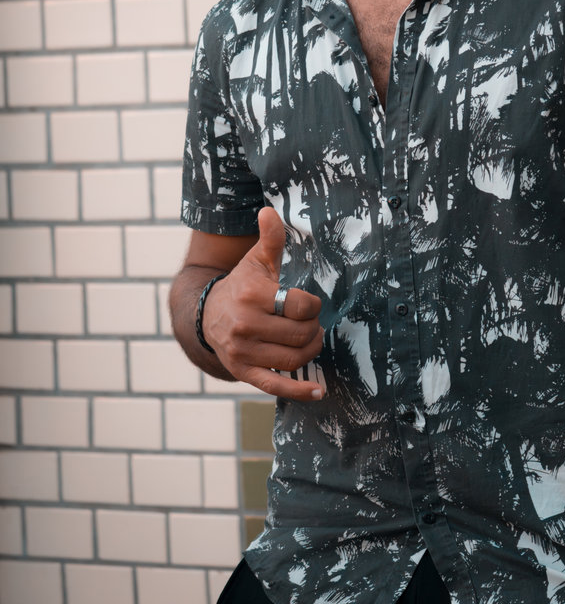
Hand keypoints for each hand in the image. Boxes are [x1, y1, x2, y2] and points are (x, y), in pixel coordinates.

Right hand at [202, 207, 324, 399]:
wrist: (207, 317)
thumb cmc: (241, 286)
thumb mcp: (255, 261)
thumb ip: (270, 239)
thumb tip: (270, 211)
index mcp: (252, 295)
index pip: (301, 306)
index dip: (313, 306)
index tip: (310, 304)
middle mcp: (246, 324)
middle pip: (301, 334)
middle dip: (314, 329)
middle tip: (312, 323)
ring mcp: (243, 351)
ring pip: (294, 358)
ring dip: (311, 350)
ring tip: (310, 340)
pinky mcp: (243, 372)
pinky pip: (276, 385)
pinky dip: (300, 391)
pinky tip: (318, 392)